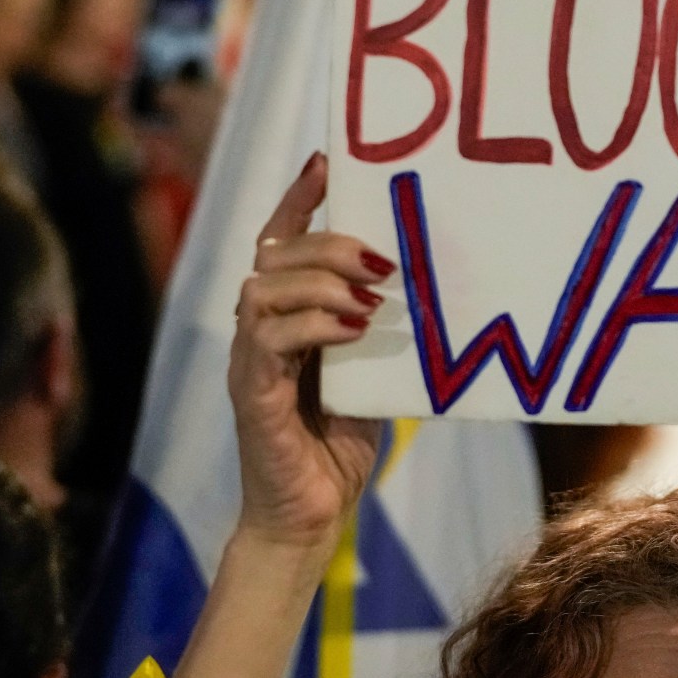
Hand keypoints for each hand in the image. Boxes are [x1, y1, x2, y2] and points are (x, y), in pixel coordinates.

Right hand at [227, 153, 388, 547]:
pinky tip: (353, 328)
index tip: (327, 161)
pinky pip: (268, 341)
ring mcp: (249, 361)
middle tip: (381, 257)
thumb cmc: (340, 445)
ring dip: (320, 280)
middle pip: (272, 256)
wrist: (310, 516)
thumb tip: (428, 283)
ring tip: (371, 293)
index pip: (279, 241)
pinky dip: (312, 325)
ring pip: (263, 289)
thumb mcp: (371, 371)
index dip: (299, 198)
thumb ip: (381, 329)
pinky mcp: (250, 394)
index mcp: (284, 317)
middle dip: (327, 243)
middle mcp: (257, 331)